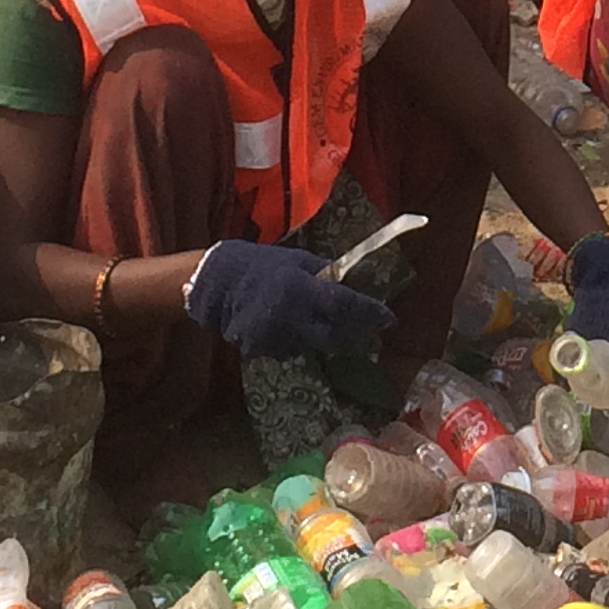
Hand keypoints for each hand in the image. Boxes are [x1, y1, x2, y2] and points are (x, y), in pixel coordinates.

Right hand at [181, 240, 394, 359]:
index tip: (389, 319)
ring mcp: (275, 336)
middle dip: (353, 336)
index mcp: (301, 287)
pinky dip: (299, 341)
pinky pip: (292, 349)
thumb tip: (355, 285)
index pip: (344, 304)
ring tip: (320, 325)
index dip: (369, 313)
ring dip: (324, 338)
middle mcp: (291, 315)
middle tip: (367, 335)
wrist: (219, 282)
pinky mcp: (262, 349)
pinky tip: (291, 327)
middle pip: (334, 337)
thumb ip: (325, 274)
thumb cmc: (263, 265)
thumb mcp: (298, 259)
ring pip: (313, 346)